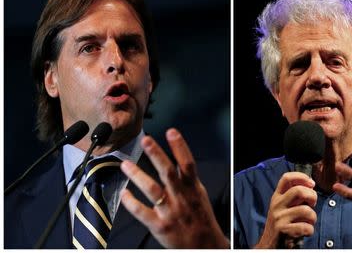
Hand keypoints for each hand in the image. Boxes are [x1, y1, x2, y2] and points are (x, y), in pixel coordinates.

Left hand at [119, 128, 228, 247]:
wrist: (205, 247)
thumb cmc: (202, 219)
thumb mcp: (200, 195)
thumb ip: (188, 178)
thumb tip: (178, 157)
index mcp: (193, 188)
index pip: (188, 163)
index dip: (180, 146)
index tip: (171, 132)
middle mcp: (182, 197)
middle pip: (169, 172)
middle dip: (157, 155)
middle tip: (146, 140)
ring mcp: (170, 212)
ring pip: (153, 190)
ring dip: (138, 175)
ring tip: (125, 164)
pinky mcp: (160, 226)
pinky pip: (142, 212)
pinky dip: (131, 202)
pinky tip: (124, 193)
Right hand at [255, 172, 316, 248]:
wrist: (269, 245)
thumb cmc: (281, 224)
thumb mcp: (282, 207)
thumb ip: (293, 196)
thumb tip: (310, 185)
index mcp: (277, 196)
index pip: (287, 178)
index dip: (302, 177)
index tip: (311, 183)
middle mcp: (276, 204)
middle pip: (299, 190)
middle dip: (312, 196)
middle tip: (312, 204)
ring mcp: (279, 217)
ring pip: (306, 210)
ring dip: (313, 218)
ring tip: (309, 222)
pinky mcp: (283, 230)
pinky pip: (306, 227)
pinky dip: (310, 230)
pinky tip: (305, 232)